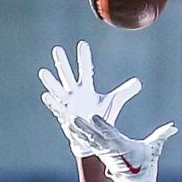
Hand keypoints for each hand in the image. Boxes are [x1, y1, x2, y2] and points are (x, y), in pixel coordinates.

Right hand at [39, 41, 140, 157]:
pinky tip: (45, 96)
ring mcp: (68, 104)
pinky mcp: (64, 117)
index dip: (84, 58)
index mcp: (86, 88)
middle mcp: (74, 93)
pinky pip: (56, 109)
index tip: (82, 43)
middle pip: (67, 75)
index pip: (86, 70)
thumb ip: (125, 92)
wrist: (93, 138)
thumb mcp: (113, 102)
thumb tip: (138, 82)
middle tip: (57, 49)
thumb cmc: (100, 117)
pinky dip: (52, 103)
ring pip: (58, 90)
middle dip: (62, 63)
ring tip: (43, 72)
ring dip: (51, 82)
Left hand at [72, 113, 177, 181]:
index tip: (94, 116)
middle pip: (95, 137)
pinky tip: (70, 128)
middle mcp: (110, 150)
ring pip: (89, 140)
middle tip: (73, 117)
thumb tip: (173, 127)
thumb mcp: (153, 151)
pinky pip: (88, 144)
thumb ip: (161, 137)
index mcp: (122, 148)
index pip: (111, 135)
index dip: (102, 125)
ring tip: (67, 121)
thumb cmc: (145, 167)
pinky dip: (79, 136)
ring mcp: (104, 153)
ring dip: (78, 131)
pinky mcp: (101, 154)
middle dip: (85, 128)